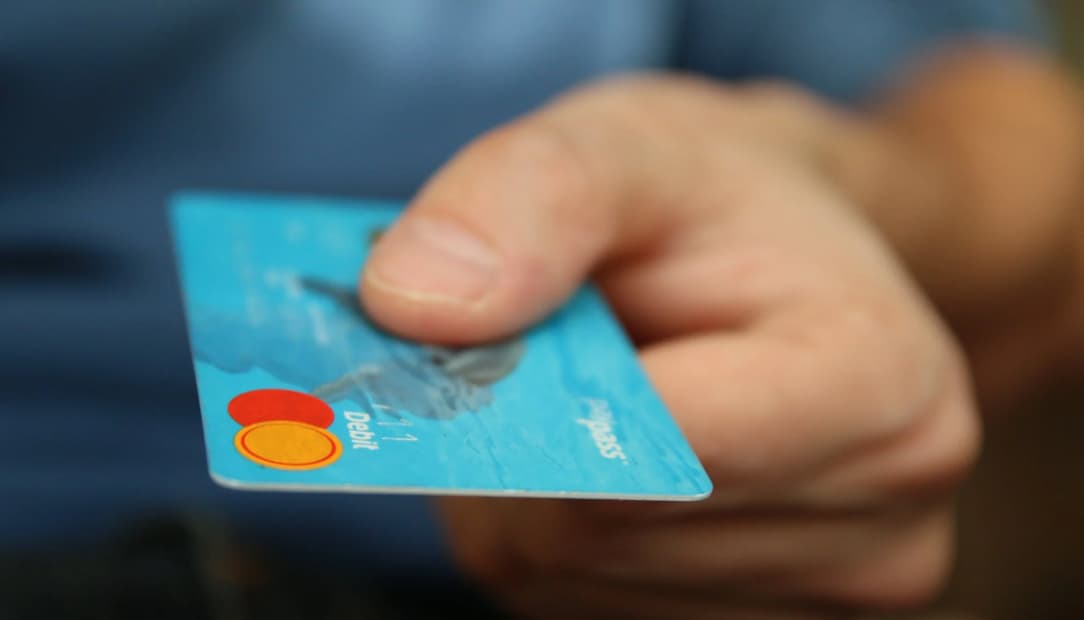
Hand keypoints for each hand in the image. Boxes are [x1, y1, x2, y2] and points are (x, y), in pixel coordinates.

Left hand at [359, 76, 978, 618]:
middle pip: (594, 533)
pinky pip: (577, 600)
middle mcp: (881, 521)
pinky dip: (550, 527)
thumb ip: (534, 196)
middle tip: (538, 345)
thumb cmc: (718, 200)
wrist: (789, 260)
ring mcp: (824, 598)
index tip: (483, 327)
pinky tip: (600, 455)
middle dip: (520, 435)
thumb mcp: (632, 143)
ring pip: (567, 577)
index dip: (535, 392)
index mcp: (882, 387)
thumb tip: (412, 304)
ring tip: (587, 392)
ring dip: (528, 484)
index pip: (659, 446)